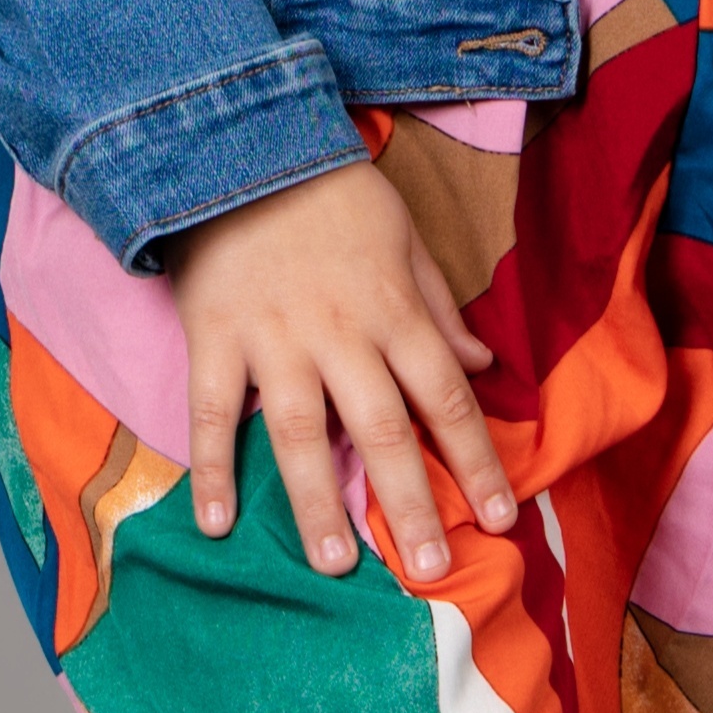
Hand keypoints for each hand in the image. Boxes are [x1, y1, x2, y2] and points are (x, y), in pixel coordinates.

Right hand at [165, 161, 519, 581]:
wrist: (242, 141)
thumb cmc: (332, 192)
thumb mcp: (404, 236)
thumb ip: (438, 306)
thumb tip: (481, 364)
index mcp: (394, 310)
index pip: (446, 397)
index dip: (476, 461)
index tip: (501, 518)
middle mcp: (341, 333)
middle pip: (383, 428)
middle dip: (409, 503)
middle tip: (428, 572)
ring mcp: (275, 338)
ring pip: (301, 432)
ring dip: (317, 502)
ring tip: (334, 566)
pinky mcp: (215, 337)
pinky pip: (214, 412)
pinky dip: (211, 469)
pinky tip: (216, 523)